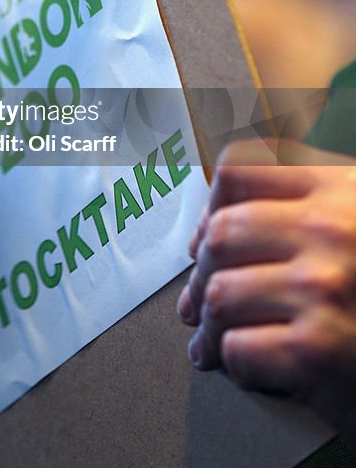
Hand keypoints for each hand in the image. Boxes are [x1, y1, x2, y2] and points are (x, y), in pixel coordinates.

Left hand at [177, 138, 355, 444]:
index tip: (204, 235)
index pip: (240, 170)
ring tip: (210, 339)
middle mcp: (330, 230)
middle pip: (221, 233)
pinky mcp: (319, 351)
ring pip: (220, 293)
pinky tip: (244, 365)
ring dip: (208, 324)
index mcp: (340, 190)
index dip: (209, 206)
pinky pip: (239, 347)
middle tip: (196, 299)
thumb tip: (219, 218)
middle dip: (201, 274)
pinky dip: (234, 361)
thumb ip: (308, 201)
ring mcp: (323, 288)